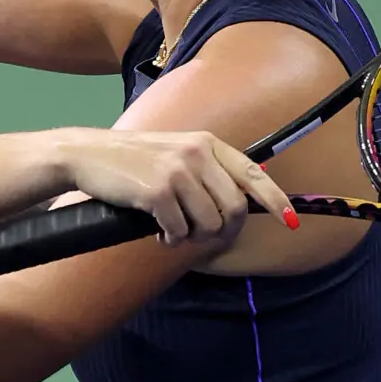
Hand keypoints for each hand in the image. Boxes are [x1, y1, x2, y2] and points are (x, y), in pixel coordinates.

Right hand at [60, 130, 293, 246]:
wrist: (89, 155)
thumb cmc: (134, 162)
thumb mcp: (176, 153)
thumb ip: (207, 171)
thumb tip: (240, 203)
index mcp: (208, 143)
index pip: (253, 174)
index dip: (276, 201)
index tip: (291, 222)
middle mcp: (198, 153)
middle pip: (234, 208)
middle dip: (222, 231)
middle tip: (202, 237)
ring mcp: (178, 170)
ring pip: (209, 223)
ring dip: (193, 237)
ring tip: (173, 230)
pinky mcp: (158, 190)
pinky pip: (180, 230)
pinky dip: (171, 238)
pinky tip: (158, 231)